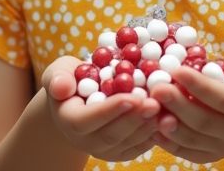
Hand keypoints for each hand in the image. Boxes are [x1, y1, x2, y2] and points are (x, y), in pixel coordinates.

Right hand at [42, 56, 161, 161]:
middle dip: (134, 119)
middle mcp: (84, 141)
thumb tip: (61, 87)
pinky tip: (166, 118)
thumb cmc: (71, 78)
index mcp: (68, 121)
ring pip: (127, 143)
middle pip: (111, 135)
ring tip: (164, 109)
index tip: (132, 96)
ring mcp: (103, 150)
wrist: (79, 98)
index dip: (110, 110)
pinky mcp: (120, 151)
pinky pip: (137, 147)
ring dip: (147, 127)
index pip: (87, 120)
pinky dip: (153, 135)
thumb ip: (58, 78)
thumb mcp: (59, 72)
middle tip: (154, 103)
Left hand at [148, 53, 223, 163]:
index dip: (199, 86)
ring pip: (193, 139)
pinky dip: (169, 141)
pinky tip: (152, 126)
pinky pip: (188, 151)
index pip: (223, 99)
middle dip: (177, 104)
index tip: (177, 70)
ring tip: (151, 106)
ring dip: (169, 124)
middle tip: (156, 87)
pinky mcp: (213, 155)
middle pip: (204, 121)